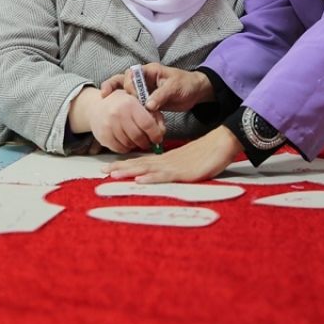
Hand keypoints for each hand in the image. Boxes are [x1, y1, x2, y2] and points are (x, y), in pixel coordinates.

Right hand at [68, 87, 163, 152]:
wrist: (96, 107)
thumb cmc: (122, 104)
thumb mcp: (139, 102)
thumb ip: (154, 115)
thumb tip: (162, 132)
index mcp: (130, 104)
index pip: (147, 124)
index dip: (155, 134)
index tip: (158, 138)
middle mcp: (118, 114)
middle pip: (138, 136)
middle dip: (146, 142)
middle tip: (147, 142)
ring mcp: (108, 126)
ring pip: (129, 144)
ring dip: (136, 145)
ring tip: (136, 140)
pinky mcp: (103, 136)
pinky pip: (119, 149)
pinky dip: (126, 148)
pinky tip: (127, 141)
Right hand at [101, 63, 213, 111]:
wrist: (195, 92)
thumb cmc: (186, 84)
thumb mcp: (174, 87)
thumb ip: (161, 95)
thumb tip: (148, 107)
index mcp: (149, 71)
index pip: (131, 74)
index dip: (125, 83)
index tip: (124, 93)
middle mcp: (143, 80)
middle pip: (123, 82)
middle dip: (114, 89)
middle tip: (107, 97)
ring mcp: (144, 91)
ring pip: (126, 95)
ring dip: (120, 102)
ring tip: (110, 108)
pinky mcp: (146, 102)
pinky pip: (135, 105)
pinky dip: (130, 111)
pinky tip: (123, 118)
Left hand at [103, 125, 241, 182]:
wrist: (222, 143)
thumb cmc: (207, 153)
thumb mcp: (186, 162)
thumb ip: (173, 167)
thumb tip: (162, 172)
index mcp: (166, 159)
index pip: (141, 162)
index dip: (124, 164)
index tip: (109, 168)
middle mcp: (166, 162)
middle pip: (139, 164)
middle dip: (120, 168)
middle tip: (101, 170)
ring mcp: (174, 166)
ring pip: (147, 169)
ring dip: (129, 172)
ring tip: (113, 174)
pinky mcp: (183, 172)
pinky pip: (164, 176)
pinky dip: (151, 178)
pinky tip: (139, 180)